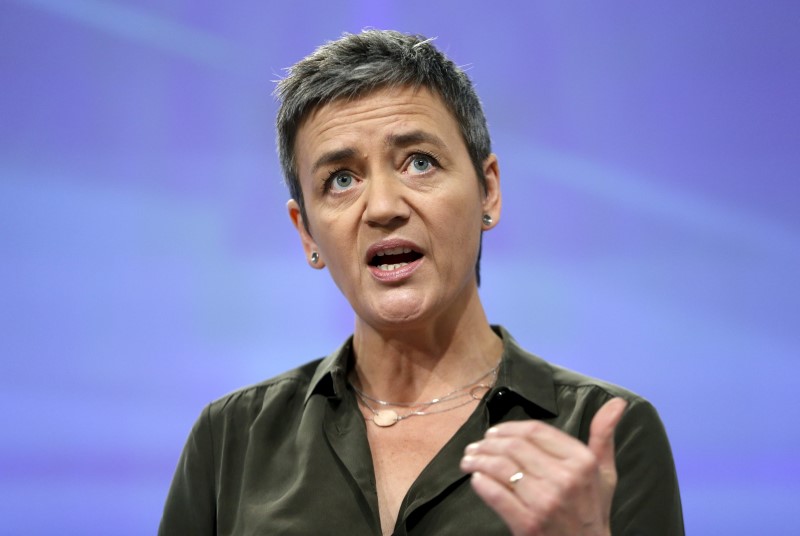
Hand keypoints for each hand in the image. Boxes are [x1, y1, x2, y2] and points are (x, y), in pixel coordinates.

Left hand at [460, 397, 627, 535]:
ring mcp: (545, 501)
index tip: (495, 432)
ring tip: (469, 459)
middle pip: (514, 446)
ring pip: (501, 467)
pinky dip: (480, 482)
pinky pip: (496, 494)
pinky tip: (475, 478)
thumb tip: (618, 402)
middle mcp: (565, 479)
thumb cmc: (592, 510)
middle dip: (489, 443)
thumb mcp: (604, 473)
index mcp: (582, 461)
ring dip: (479, 460)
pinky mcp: (528, 523)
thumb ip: (604, 436)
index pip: (536, 431)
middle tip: (476, 446)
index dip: (510, 427)